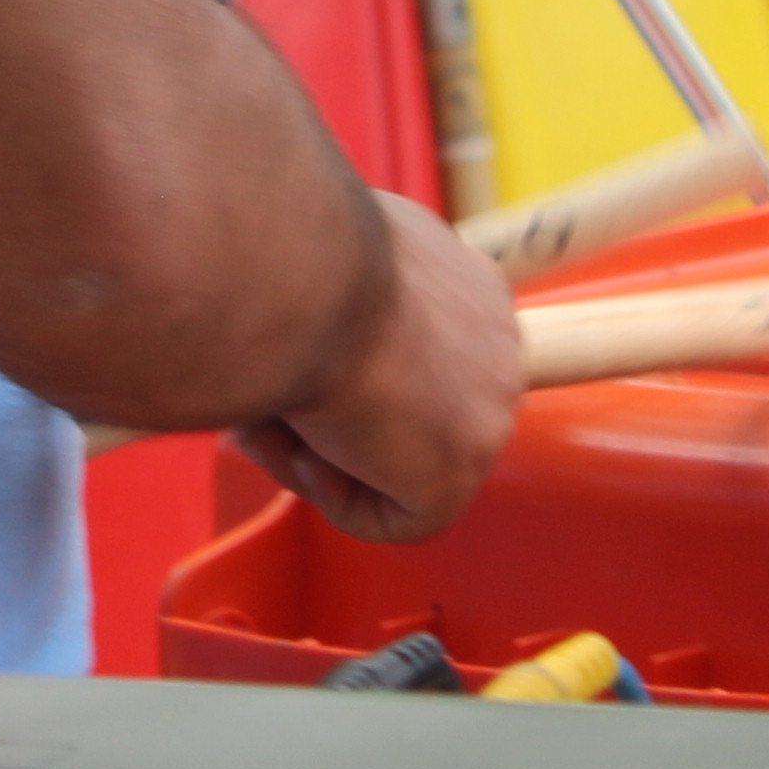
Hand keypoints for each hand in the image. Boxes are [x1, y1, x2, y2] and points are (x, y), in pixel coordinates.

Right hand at [231, 193, 516, 540]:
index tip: (305, 360)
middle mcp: (498, 347)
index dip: (362, 367)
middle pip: (419, 408)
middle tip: (274, 404)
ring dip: (330, 452)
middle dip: (346, 415)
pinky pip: (399, 519)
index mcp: (473, 286)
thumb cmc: (294, 250)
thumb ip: (345, 292)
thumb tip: (304, 321)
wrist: (301, 276)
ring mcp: (486, 415)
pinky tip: (304, 457)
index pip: (431, 346)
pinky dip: (341, 501)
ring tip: (270, 422)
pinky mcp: (454, 476)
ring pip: (405, 463)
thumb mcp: (331, 249)